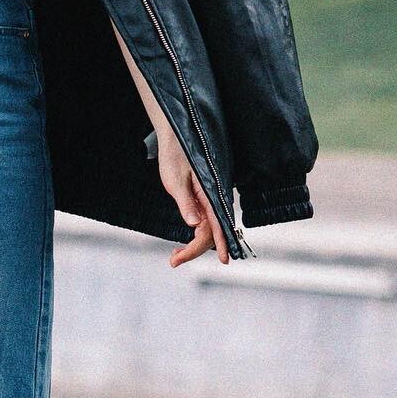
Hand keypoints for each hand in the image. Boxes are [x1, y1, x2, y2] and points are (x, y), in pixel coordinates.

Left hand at [155, 126, 229, 266]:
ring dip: (194, 245)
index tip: (223, 260)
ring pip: (209, 229)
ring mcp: (208, 199)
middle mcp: (212, 198)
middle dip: (195, 250)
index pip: (216, 225)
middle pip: (211, 232)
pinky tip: (185, 242)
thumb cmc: (174, 155)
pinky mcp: (203, 199)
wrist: (175, 137)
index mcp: (209, 193)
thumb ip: (186, 202)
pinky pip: (206, 222)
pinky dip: (196, 235)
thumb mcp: (176, 180)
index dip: (218, 244)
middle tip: (173, 260)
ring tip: (175, 256)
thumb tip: (194, 225)